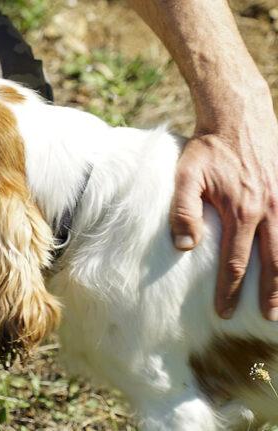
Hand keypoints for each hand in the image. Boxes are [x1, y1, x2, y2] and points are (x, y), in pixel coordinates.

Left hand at [170, 89, 277, 319]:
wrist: (238, 116)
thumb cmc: (207, 148)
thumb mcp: (186, 176)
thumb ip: (183, 212)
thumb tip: (185, 247)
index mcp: (241, 212)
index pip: (235, 263)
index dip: (229, 291)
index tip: (223, 312)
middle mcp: (268, 211)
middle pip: (273, 263)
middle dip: (270, 294)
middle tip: (267, 317)